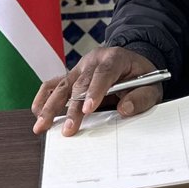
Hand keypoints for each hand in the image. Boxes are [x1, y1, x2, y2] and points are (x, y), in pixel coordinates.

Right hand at [31, 48, 162, 136]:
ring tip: (41, 125)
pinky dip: (43, 97)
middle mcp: (94, 60)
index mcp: (115, 58)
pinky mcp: (72, 76)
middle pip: (80, 83)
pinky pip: (53, 84)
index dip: (95, 91)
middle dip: (72, 108)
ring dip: (50, 106)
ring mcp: (80, 67)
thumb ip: (141, 98)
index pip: (103, 73)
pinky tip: (37, 111)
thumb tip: (124, 109)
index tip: (88, 110)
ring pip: (62, 85)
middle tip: (68, 129)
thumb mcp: (152, 87)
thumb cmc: (141, 77)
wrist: (133, 65)